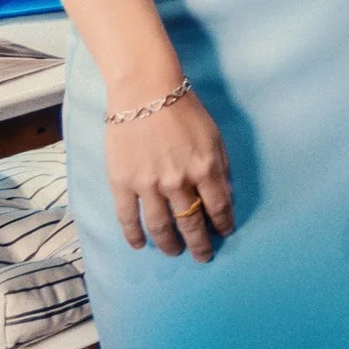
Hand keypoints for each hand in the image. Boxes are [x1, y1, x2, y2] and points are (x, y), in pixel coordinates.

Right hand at [106, 91, 234, 260]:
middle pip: (191, 223)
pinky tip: (140, 245)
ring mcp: (148, 185)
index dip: (223, 224)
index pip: (218, 207)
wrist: (144, 92)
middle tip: (203, 256)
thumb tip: (224, 196)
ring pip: (160, 226)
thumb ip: (220, 167)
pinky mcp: (122, 183)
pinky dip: (133, 235)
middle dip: (199, 243)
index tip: (225, 233)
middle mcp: (178, 182)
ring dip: (169, 244)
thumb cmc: (184, 109)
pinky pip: (128, 217)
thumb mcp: (214, 136)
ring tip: (175, 252)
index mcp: (205, 168)